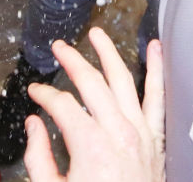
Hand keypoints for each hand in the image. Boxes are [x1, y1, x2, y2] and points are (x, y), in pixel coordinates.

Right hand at [24, 30, 163, 181]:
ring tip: (98, 35)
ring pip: (124, 80)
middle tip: (59, 48)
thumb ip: (39, 157)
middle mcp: (119, 133)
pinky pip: (157, 97)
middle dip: (72, 61)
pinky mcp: (155, 140)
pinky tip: (156, 50)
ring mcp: (141, 133)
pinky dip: (157, 70)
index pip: (62, 104)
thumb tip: (35, 127)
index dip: (44, 95)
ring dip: (109, 53)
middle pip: (92, 83)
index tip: (35, 93)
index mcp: (91, 145)